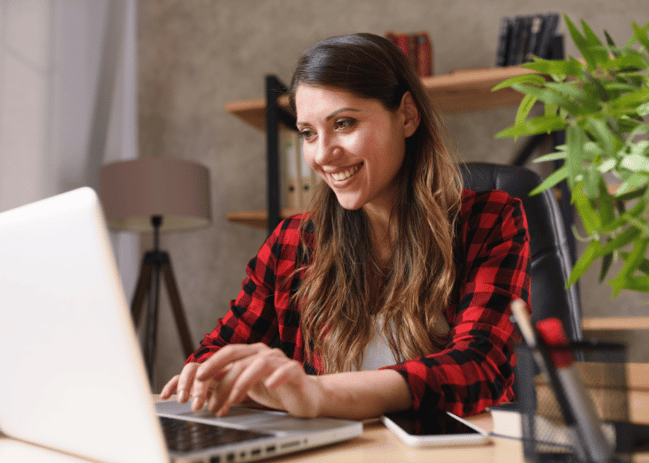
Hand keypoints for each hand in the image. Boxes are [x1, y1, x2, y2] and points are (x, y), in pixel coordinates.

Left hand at [161, 343, 324, 418]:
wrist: (305, 397)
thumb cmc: (275, 390)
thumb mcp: (248, 385)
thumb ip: (230, 381)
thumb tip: (203, 386)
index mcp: (253, 353)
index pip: (230, 352)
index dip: (213, 362)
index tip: (198, 377)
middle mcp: (265, 353)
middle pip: (239, 356)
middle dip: (220, 372)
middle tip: (207, 389)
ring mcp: (281, 361)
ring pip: (259, 364)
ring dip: (243, 382)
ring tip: (233, 400)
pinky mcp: (296, 371)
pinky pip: (286, 370)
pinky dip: (277, 376)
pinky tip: (270, 386)